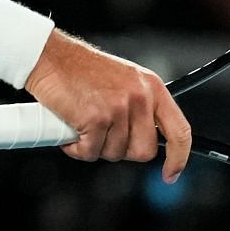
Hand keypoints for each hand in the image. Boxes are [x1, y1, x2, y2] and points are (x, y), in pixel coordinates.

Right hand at [24, 30, 191, 181]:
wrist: (49, 56)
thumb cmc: (79, 70)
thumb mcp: (124, 81)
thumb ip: (139, 108)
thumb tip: (145, 141)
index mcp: (152, 87)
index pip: (179, 131)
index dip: (178, 158)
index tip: (170, 174)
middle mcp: (140, 96)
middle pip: (144, 151)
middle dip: (122, 150)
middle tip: (102, 134)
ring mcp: (119, 107)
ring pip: (115, 153)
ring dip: (95, 146)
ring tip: (82, 124)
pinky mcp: (96, 118)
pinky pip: (90, 152)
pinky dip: (77, 147)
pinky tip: (70, 128)